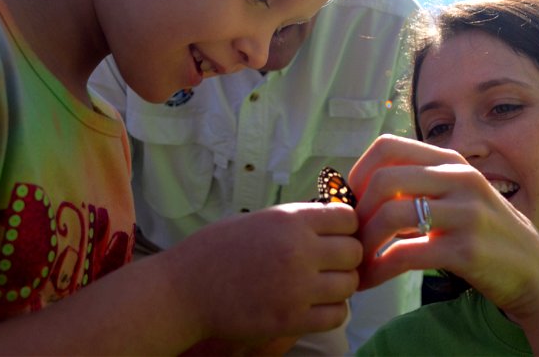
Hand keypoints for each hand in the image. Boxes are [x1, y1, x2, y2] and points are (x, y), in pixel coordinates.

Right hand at [166, 203, 360, 341]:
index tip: (333, 236)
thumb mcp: (261, 219)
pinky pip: (337, 315)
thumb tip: (336, 222)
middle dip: (345, 258)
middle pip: (353, 252)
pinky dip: (331, 311)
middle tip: (328, 265)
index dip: (345, 228)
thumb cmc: (219, 249)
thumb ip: (298, 222)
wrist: (185, 289)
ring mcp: (296, 288)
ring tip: (320, 286)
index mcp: (290, 220)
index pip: (348, 218)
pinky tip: (314, 306)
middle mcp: (298, 251)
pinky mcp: (290, 320)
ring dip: (339, 286)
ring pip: (349, 285)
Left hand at [348, 135, 538, 317]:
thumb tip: (366, 184)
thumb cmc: (486, 233)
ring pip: (392, 215)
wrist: (535, 272)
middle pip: (384, 180)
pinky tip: (371, 278)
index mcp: (451, 162)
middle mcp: (458, 179)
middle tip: (349, 237)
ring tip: (356, 262)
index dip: (359, 172)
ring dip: (364, 243)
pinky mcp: (466, 250)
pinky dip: (380, 268)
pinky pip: (406, 253)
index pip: (387, 146)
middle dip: (357, 212)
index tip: (351, 202)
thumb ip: (422, 183)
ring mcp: (465, 213)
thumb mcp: (459, 194)